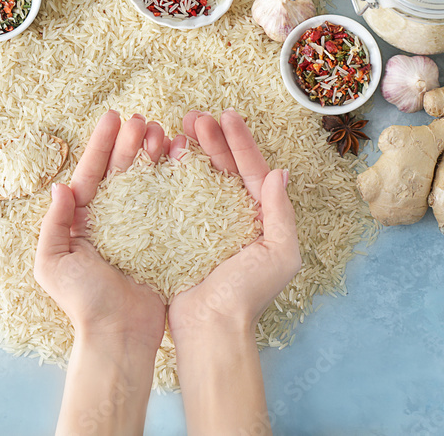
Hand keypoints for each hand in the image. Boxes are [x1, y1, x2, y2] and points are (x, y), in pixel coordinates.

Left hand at [34, 110, 167, 346]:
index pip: (90, 174)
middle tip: (144, 119)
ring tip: (163, 133)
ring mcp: (135, 229)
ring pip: (143, 182)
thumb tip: (59, 187)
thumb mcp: (53, 263)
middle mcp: (107, 221)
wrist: (119, 336)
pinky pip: (165, 203)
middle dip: (130, 143)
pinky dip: (171, 180)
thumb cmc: (83, 303)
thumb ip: (53, 225)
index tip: (114, 117)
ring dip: (151, 156)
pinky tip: (180, 161)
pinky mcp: (159, 240)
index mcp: (81, 222)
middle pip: (119, 172)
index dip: (101, 145)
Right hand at [168, 109, 301, 338]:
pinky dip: (171, 175)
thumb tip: (280, 172)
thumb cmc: (247, 295)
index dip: (240, 141)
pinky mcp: (181, 234)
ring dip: (190, 151)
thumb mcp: (279, 254)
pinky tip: (162, 158)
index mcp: (260, 217)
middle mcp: (234, 216)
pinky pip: (177, 196)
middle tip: (193, 117)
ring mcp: (206, 224)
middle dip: (211, 139)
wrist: (211, 328)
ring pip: (200, 177)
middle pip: (224, 167)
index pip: (252, 170)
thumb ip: (281, 213)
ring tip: (176, 130)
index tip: (226, 115)